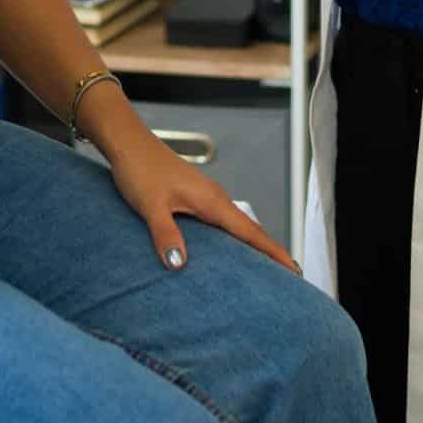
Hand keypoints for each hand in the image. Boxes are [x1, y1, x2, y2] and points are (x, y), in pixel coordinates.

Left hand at [100, 125, 298, 275]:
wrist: (129, 143)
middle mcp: (215, 198)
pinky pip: (222, 221)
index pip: (251, 231)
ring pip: (236, 225)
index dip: (273, 252)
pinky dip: (233, 237)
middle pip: (250, 230)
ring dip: (252, 245)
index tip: (294, 269)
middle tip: (287, 278)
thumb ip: (165, 234)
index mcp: (212, 201)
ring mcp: (206, 196)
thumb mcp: (151, 206)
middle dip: (269, 252)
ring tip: (263, 270)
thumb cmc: (140, 170)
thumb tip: (179, 264)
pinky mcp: (195, 196)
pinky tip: (227, 250)